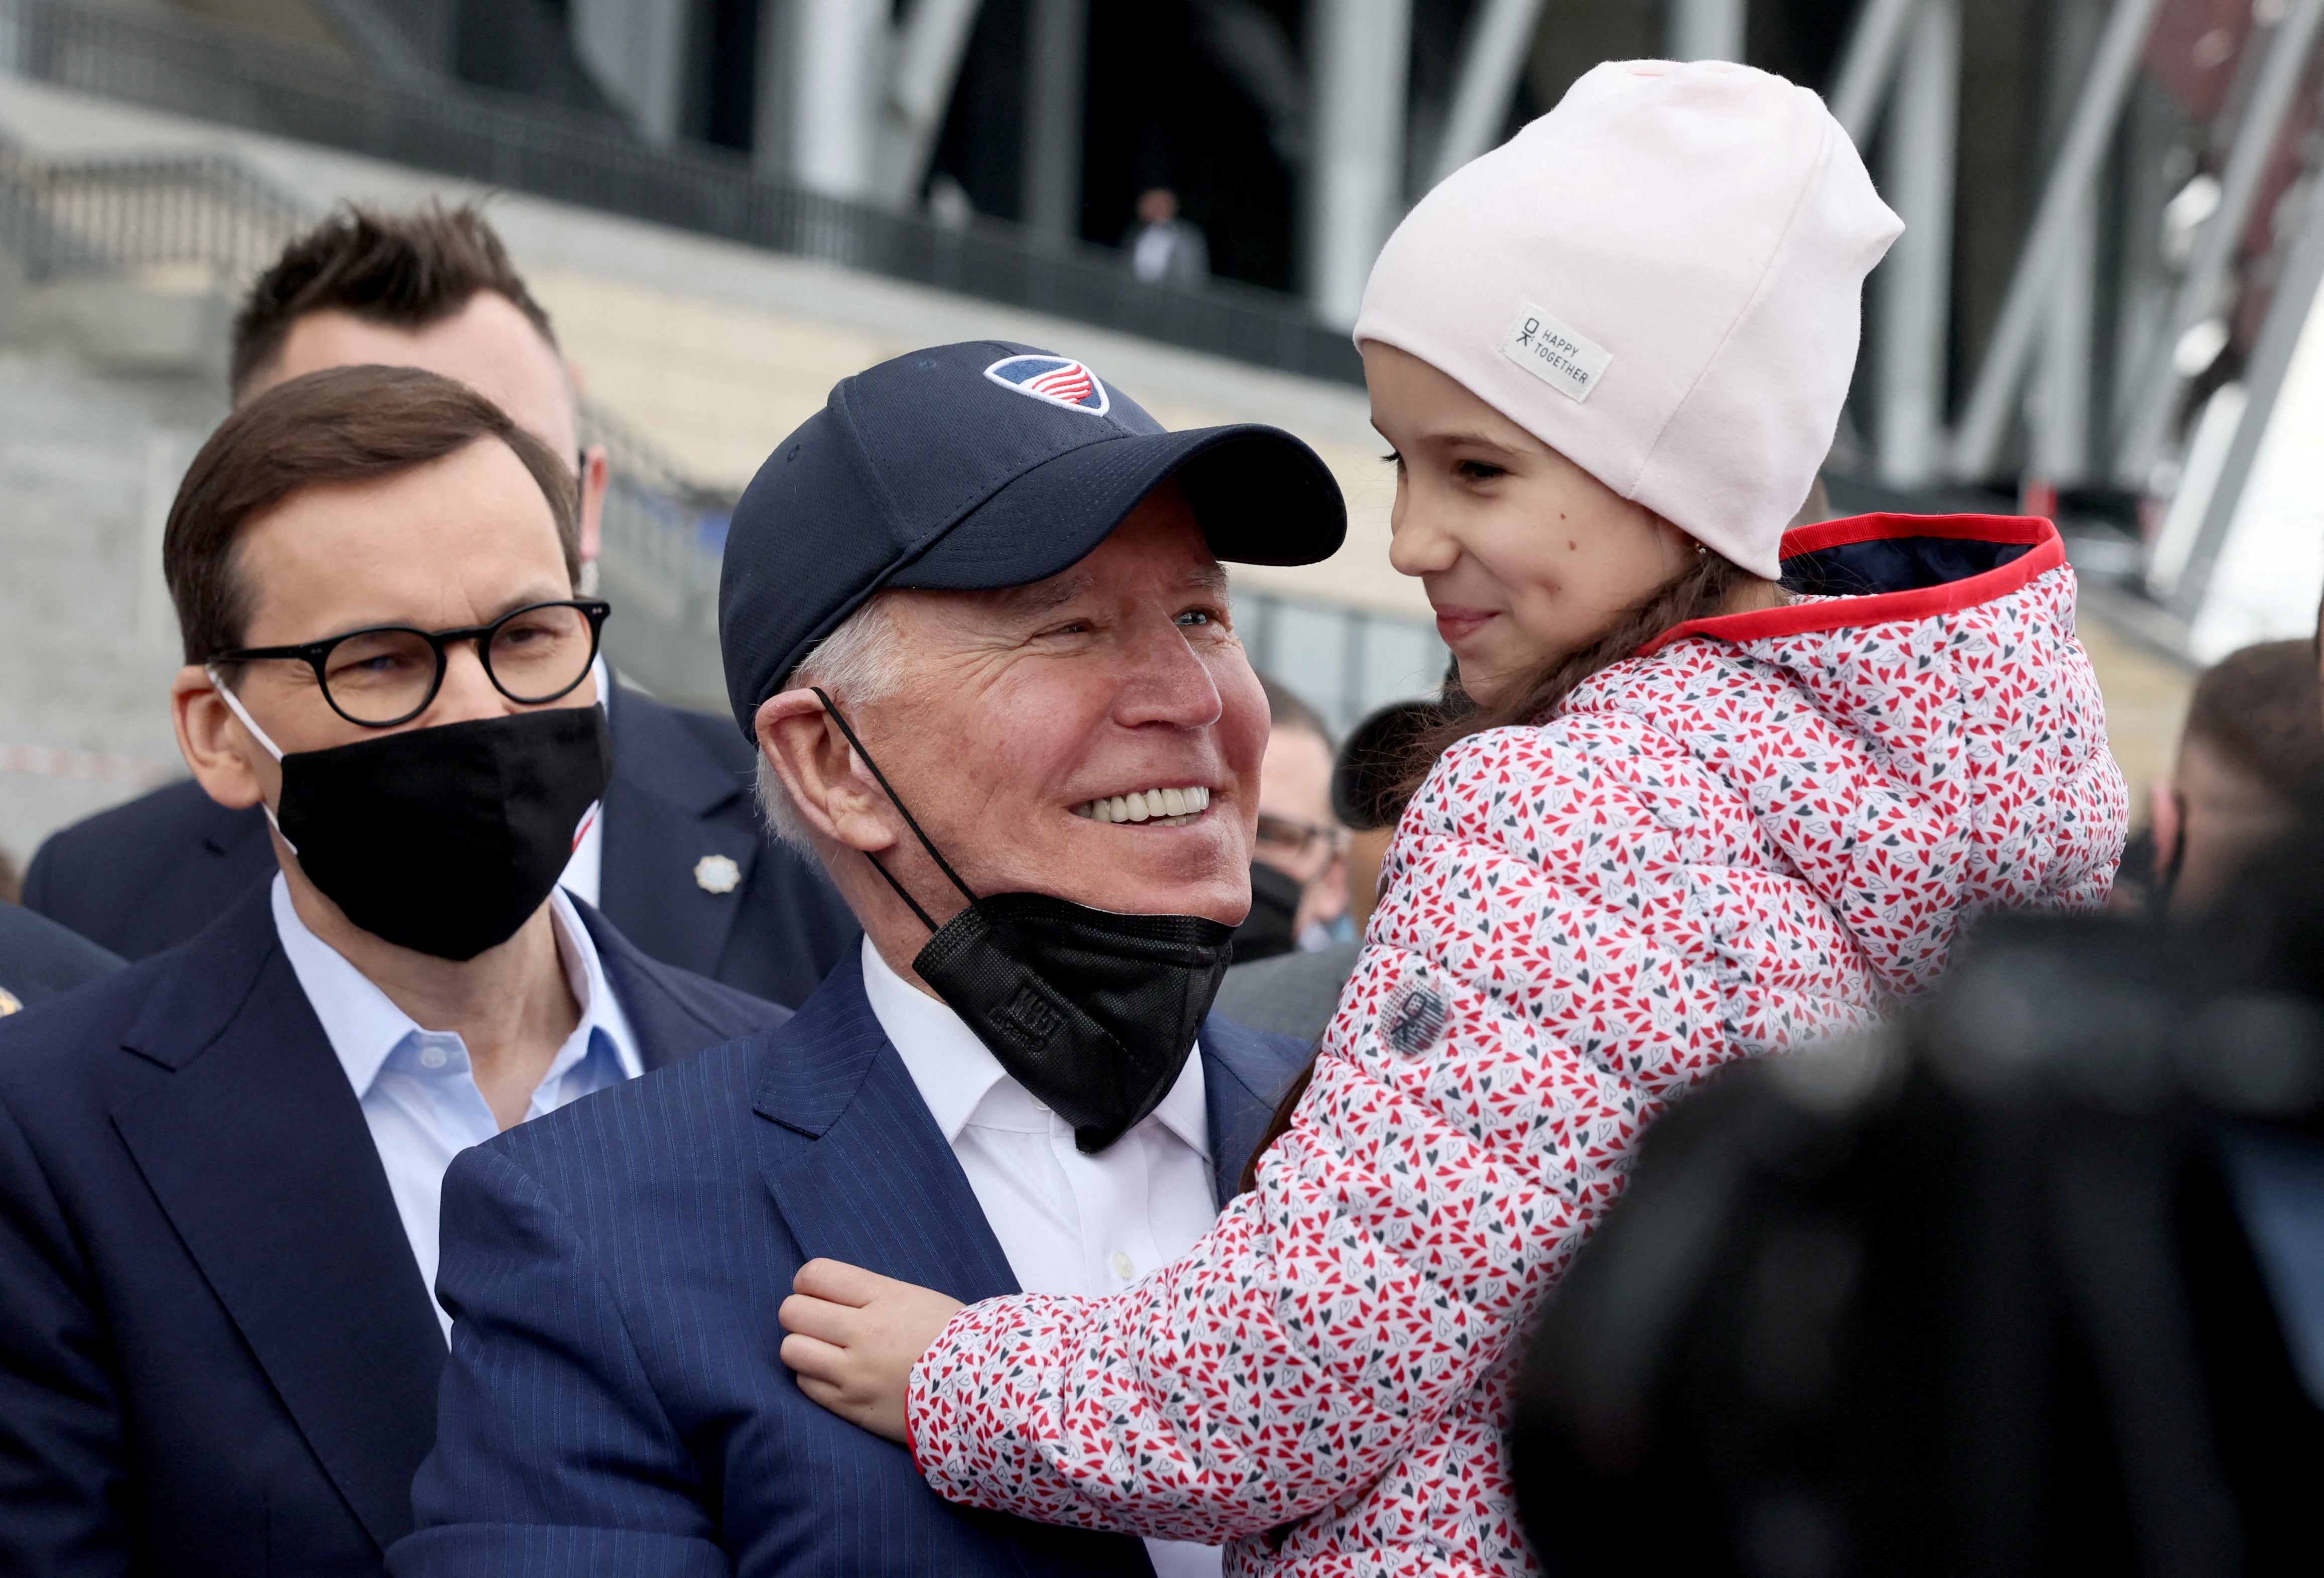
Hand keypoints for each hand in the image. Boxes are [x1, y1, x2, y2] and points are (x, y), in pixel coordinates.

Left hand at [778, 1258, 963, 1442]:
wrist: (983, 1388)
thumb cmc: (953, 1337)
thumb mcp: (914, 1298)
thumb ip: (869, 1293)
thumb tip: (827, 1294)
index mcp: (882, 1297)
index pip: (814, 1275)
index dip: (807, 1283)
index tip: (818, 1292)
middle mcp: (862, 1332)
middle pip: (793, 1312)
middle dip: (801, 1314)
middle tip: (820, 1323)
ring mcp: (854, 1372)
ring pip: (792, 1350)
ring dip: (804, 1347)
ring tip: (826, 1351)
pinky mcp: (851, 1406)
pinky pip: (806, 1385)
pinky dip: (814, 1378)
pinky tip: (836, 1376)